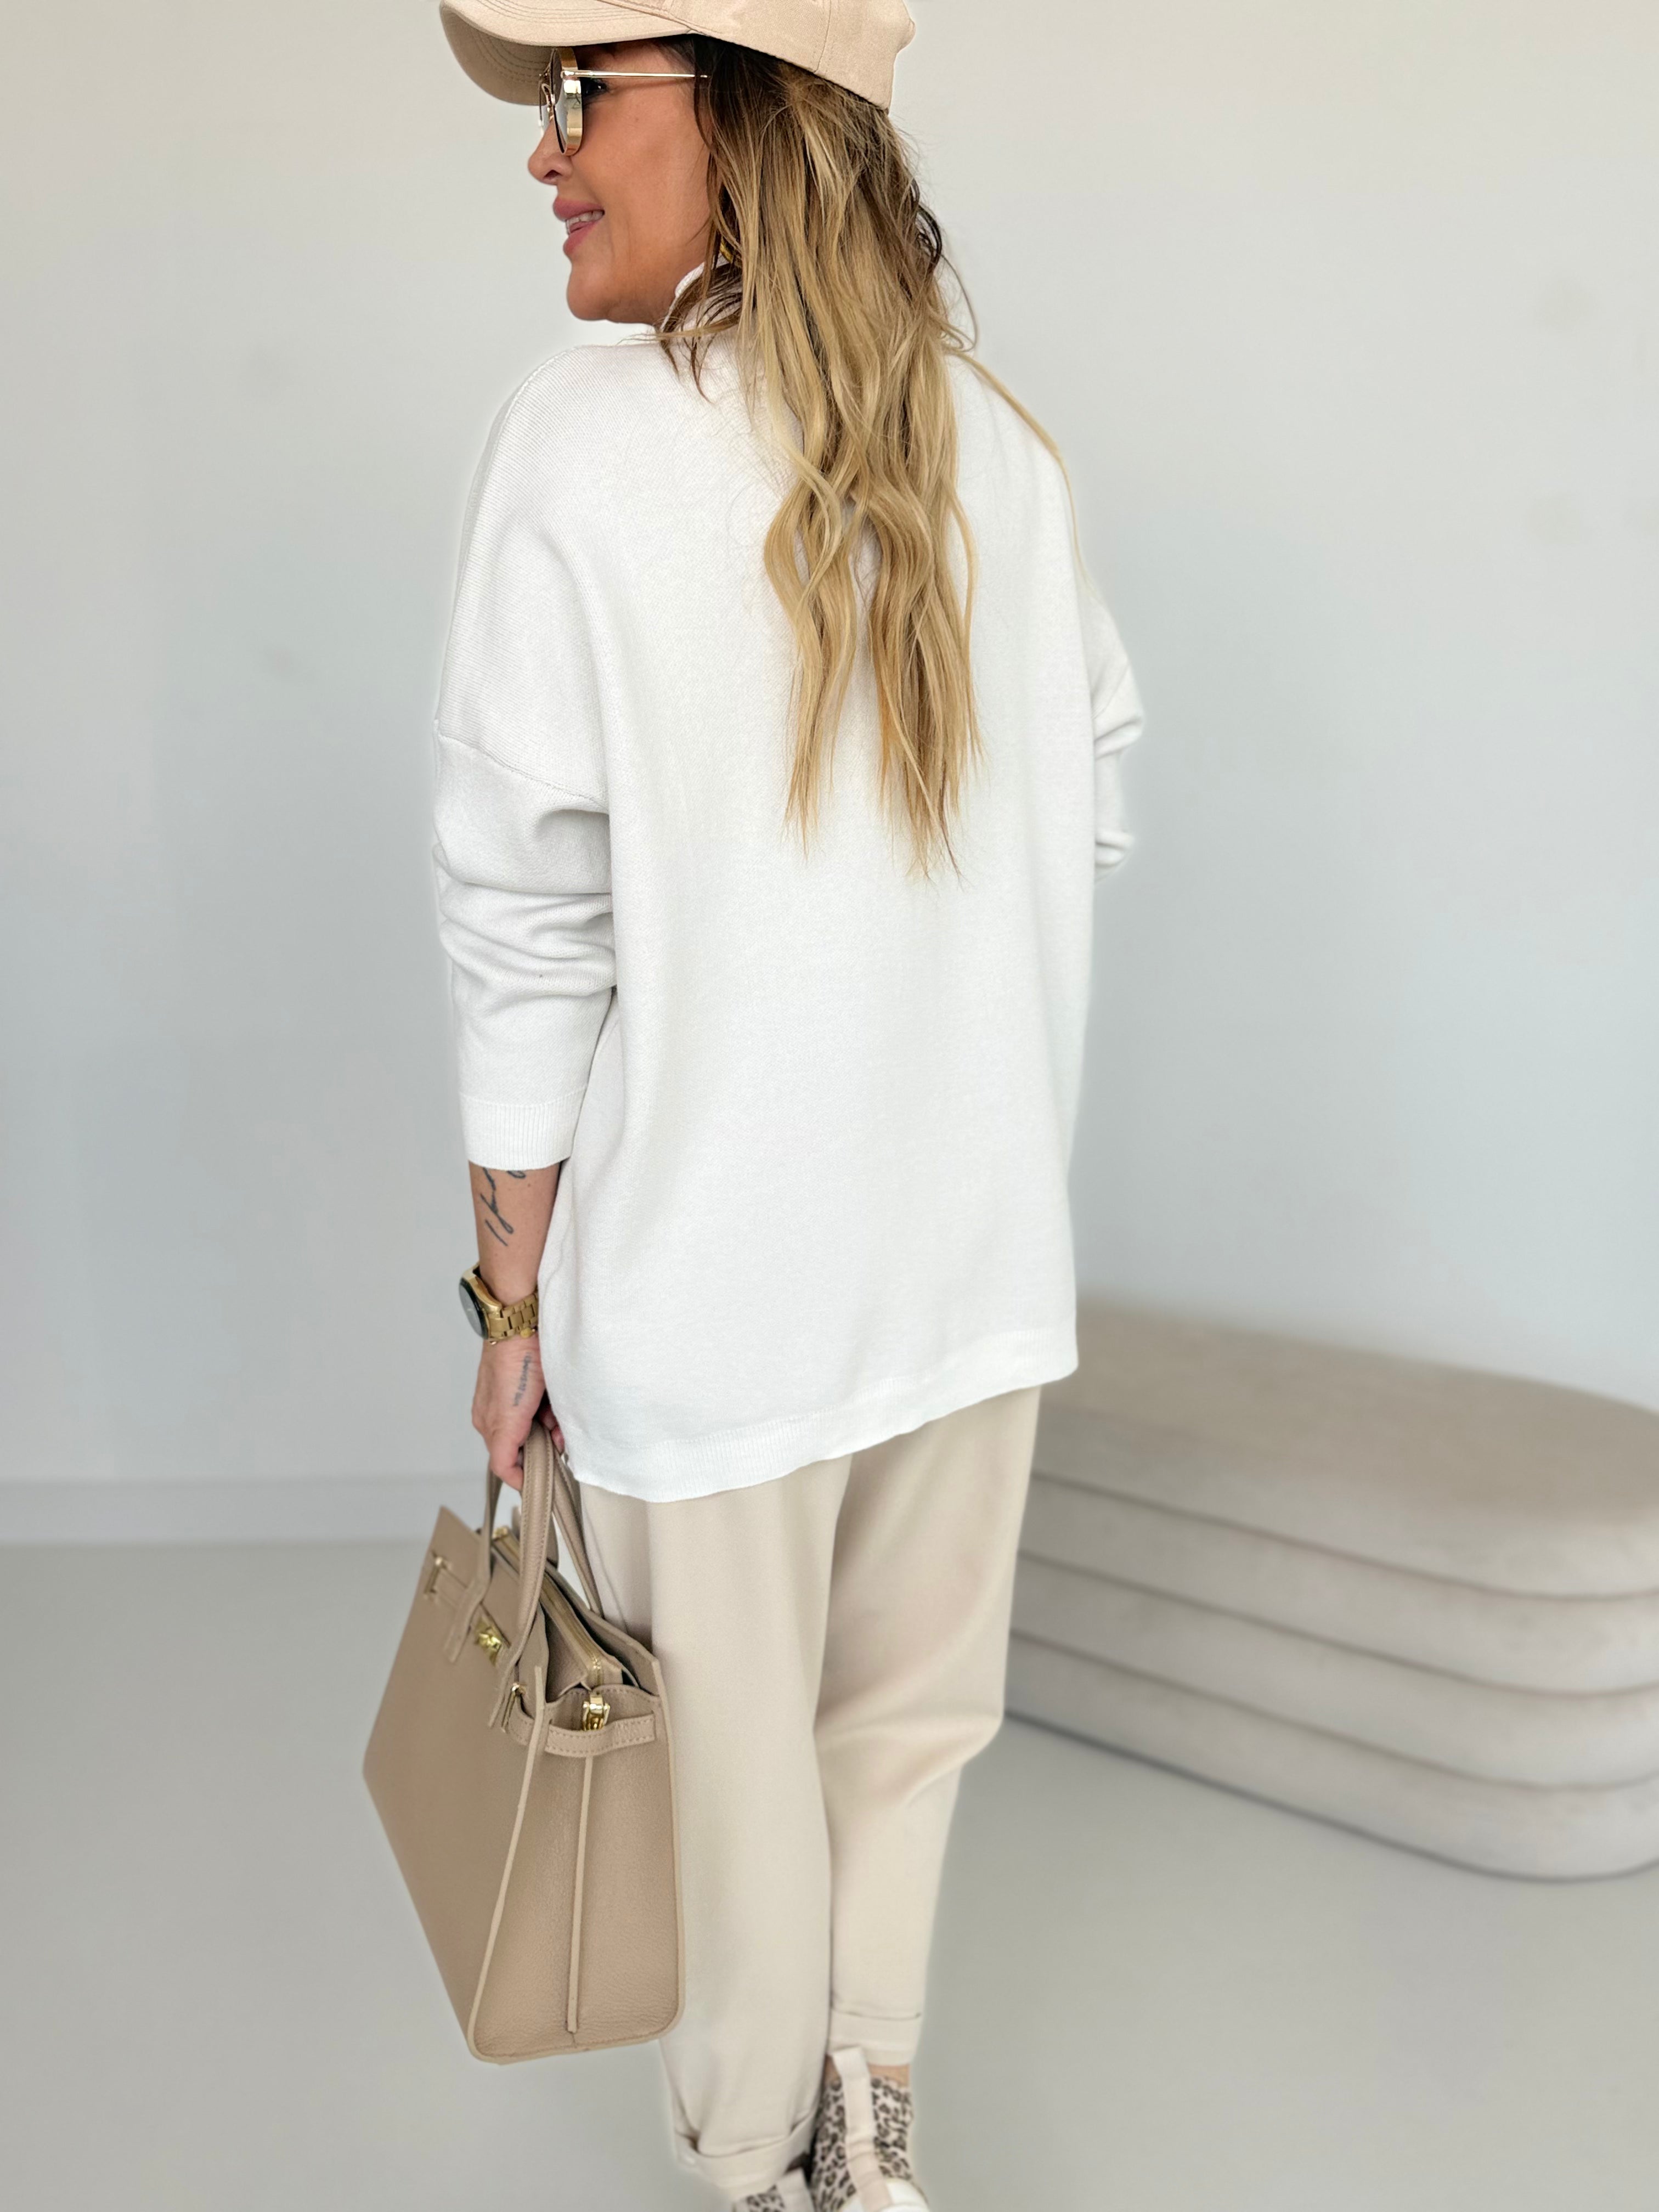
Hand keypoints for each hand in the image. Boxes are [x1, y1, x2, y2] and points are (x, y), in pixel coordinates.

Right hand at [471, 1335, 565, 1489]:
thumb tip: (515, 1478)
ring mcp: (512, 1400)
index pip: (505, 1466)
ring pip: (534, 1430)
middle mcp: (498, 1415)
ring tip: (559, 1412)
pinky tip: (556, 1400)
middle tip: (560, 1436)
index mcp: (490, 1425)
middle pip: (523, 1448)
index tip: (546, 1480)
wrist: (523, 1322)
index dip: (526, 1476)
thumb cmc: (515, 1363)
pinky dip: (549, 1410)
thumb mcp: (509, 1418)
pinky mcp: (524, 1387)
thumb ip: (506, 1453)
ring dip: (549, 1427)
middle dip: (544, 1446)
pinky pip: (538, 1411)